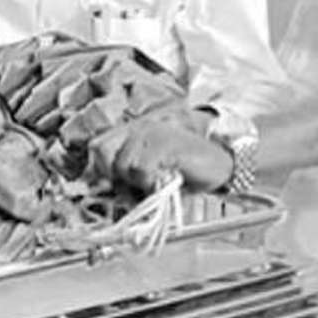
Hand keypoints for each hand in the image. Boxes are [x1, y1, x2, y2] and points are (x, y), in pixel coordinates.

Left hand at [89, 118, 233, 192]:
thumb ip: (126, 175)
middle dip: (116, 177)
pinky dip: (150, 182)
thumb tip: (100, 189)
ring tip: (158, 181)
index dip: (96, 168)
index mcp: (134, 131)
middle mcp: (139, 128)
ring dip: (137, 183)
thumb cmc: (185, 171)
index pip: (97, 145)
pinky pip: (141, 170)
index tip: (106, 185)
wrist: (221, 165)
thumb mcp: (150, 171)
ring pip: (122, 165)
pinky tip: (166, 179)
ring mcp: (151, 134)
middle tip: (136, 187)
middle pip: (104, 155)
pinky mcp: (164, 144)